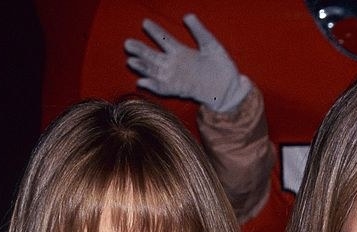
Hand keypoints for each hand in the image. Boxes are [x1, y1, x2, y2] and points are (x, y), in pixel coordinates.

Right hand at [125, 14, 251, 111]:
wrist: (229, 88)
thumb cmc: (221, 66)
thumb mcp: (211, 44)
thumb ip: (199, 31)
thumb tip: (187, 16)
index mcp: (182, 52)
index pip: (165, 40)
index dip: (155, 31)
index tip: (144, 22)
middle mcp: (176, 65)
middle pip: (154, 56)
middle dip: (140, 50)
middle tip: (127, 43)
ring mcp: (176, 78)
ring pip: (155, 72)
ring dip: (143, 67)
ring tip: (130, 61)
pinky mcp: (180, 90)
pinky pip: (163, 88)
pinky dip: (152, 86)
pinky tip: (142, 82)